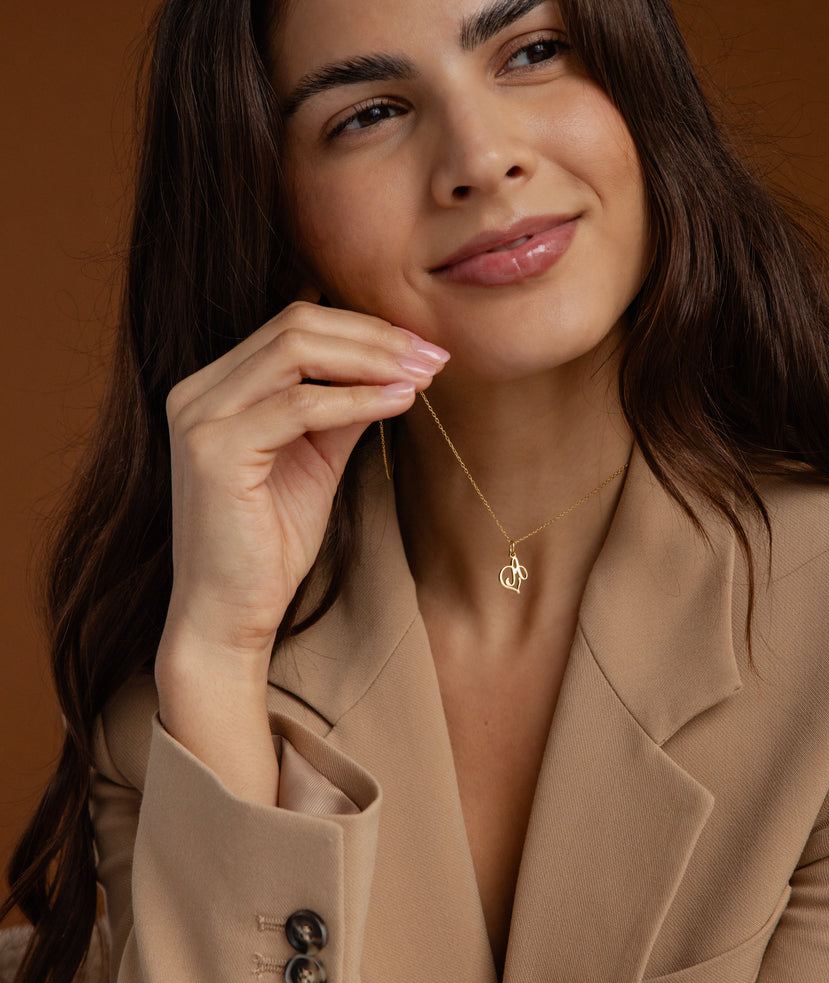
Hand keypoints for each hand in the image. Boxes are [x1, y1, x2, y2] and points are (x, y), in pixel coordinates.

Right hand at [153, 299, 447, 796]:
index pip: (295, 327)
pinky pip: (299, 406)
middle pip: (296, 326)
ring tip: (423, 374)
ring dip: (372, 359)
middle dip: (375, 335)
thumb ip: (344, 410)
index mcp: (217, 388)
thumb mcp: (317, 460)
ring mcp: (200, 419)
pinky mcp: (214, 453)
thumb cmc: (270, 543)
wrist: (230, 613)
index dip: (364, 328)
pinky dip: (357, 399)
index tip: (422, 347)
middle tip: (433, 355)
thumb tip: (395, 370)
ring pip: (296, 351)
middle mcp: (197, 392)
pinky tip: (400, 402)